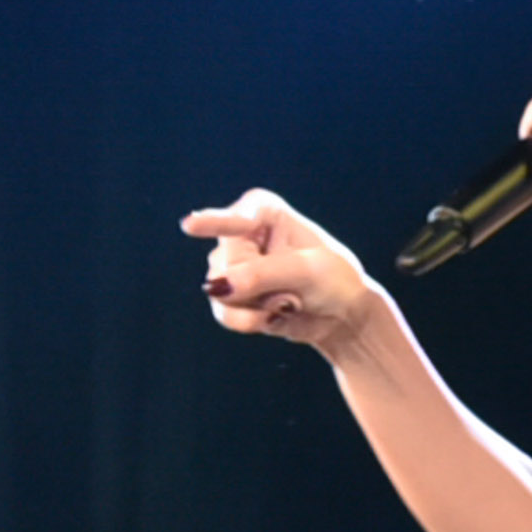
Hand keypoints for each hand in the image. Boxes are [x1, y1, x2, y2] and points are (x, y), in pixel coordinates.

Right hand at [182, 192, 394, 358]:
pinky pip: (223, 311)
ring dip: (256, 306)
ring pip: (219, 290)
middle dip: (257, 285)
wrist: (341, 315)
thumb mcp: (308, 271)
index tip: (189, 225)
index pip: (235, 218)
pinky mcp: (230, 294)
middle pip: (225, 264)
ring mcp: (232, 265)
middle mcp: (241, 233)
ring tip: (288, 301)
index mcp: (263, 211)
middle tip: (292, 288)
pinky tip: (272, 316)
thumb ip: (262, 275)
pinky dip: (248, 320)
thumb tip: (216, 288)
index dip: (215, 224)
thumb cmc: (334, 280)